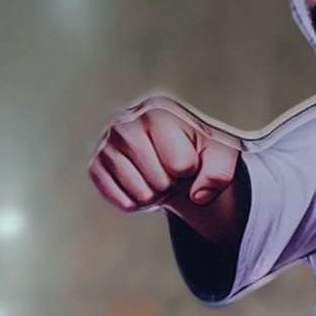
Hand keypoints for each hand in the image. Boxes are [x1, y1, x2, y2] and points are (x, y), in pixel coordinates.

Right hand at [89, 96, 240, 215]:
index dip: (190, 171)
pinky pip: (122, 201)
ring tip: (157, 177)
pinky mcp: (95, 166)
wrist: (171, 157)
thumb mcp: (220, 157)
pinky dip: (137, 203)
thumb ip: (220, 173)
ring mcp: (106, 144)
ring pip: (141, 194)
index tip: (187, 159)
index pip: (181, 165)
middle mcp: (126, 122)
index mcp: (159, 111)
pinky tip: (141, 185)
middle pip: (160, 181)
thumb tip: (198, 195)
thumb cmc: (197, 152)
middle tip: (171, 171)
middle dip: (172, 185)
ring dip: (156, 196)